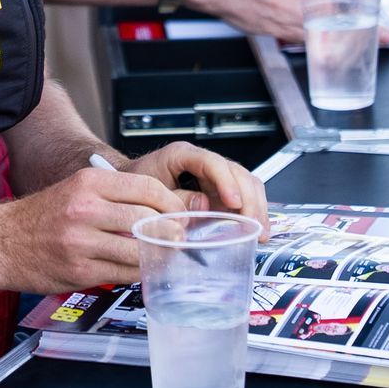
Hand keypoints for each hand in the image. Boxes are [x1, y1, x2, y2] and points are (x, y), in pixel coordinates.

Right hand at [0, 166, 184, 292]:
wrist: (1, 242)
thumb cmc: (43, 216)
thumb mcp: (78, 189)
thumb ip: (116, 195)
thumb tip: (162, 207)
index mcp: (89, 183)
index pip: (147, 188)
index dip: (171, 203)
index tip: (179, 213)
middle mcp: (85, 209)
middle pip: (147, 219)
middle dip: (170, 230)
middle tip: (178, 236)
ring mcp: (81, 242)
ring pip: (139, 250)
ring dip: (157, 255)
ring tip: (164, 253)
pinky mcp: (80, 271)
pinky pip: (123, 274)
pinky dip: (137, 272)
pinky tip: (140, 268)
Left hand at [120, 141, 269, 235]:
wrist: (129, 189)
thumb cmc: (135, 187)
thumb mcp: (149, 193)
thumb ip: (175, 199)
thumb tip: (202, 207)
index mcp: (182, 155)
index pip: (212, 162)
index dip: (226, 182)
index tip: (234, 203)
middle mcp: (202, 162)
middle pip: (236, 172)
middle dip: (249, 199)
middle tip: (253, 225)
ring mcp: (213, 176)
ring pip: (246, 182)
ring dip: (256, 207)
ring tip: (259, 232)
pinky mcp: (219, 191)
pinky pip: (243, 196)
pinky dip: (251, 212)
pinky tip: (256, 229)